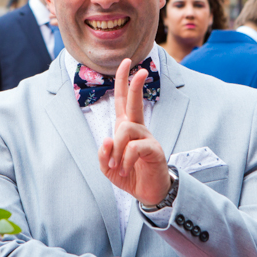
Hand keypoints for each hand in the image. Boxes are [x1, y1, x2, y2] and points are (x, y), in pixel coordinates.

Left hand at [98, 58, 169, 205]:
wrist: (148, 193)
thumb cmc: (129, 175)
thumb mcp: (107, 166)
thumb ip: (103, 153)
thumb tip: (107, 139)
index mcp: (126, 128)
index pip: (124, 100)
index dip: (123, 81)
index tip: (127, 62)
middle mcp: (138, 128)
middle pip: (134, 101)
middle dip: (135, 84)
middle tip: (140, 69)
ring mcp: (147, 137)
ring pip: (125, 130)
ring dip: (116, 150)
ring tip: (117, 167)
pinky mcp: (154, 149)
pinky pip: (133, 148)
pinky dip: (124, 160)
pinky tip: (124, 170)